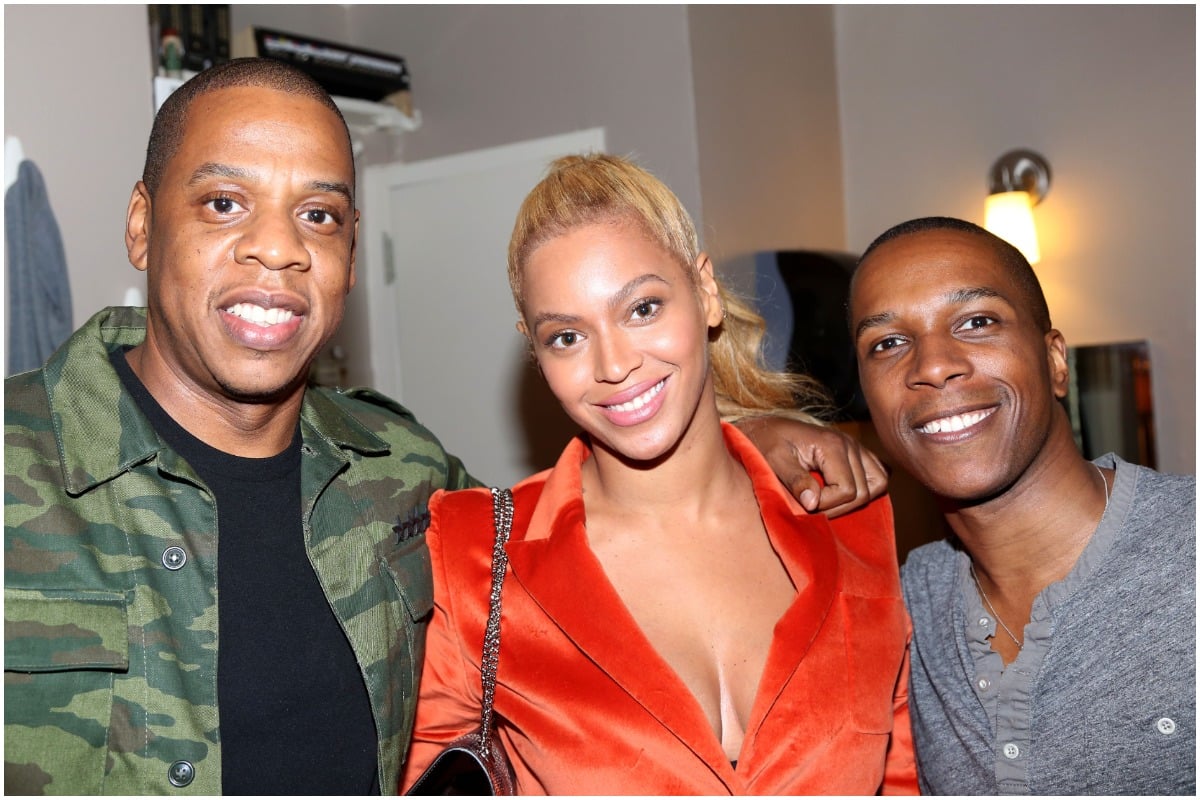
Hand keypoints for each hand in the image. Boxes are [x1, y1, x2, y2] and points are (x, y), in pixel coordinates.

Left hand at [734, 416, 887, 516]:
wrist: (766, 428)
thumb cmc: (767, 443)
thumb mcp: (775, 461)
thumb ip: (795, 480)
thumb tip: (813, 503)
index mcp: (833, 444)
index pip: (847, 489)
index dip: (827, 504)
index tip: (804, 503)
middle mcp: (850, 444)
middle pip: (864, 491)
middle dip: (839, 506)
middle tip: (813, 507)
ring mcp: (856, 448)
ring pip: (878, 483)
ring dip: (857, 499)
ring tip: (829, 502)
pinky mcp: (856, 453)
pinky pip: (878, 473)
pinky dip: (867, 487)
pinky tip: (844, 493)